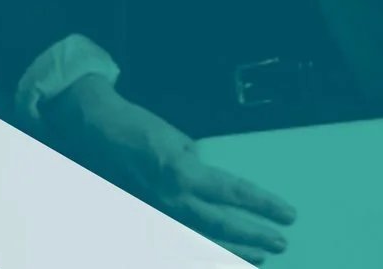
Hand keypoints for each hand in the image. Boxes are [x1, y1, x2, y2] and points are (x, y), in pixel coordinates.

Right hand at [41, 74, 296, 263]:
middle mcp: (172, 199)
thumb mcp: (176, 137)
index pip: (234, 192)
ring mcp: (157, 216)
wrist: (96, 132)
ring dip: (234, 252)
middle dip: (255, 235)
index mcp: (183, 171)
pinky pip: (177, 248)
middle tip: (281, 241)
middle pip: (223, 225)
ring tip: (260, 257)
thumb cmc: (138, 127)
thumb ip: (196, 163)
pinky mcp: (144, 224)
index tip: (286, 212)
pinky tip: (218, 259)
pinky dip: (200, 255)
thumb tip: (213, 179)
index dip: (263, 204)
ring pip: (202, 243)